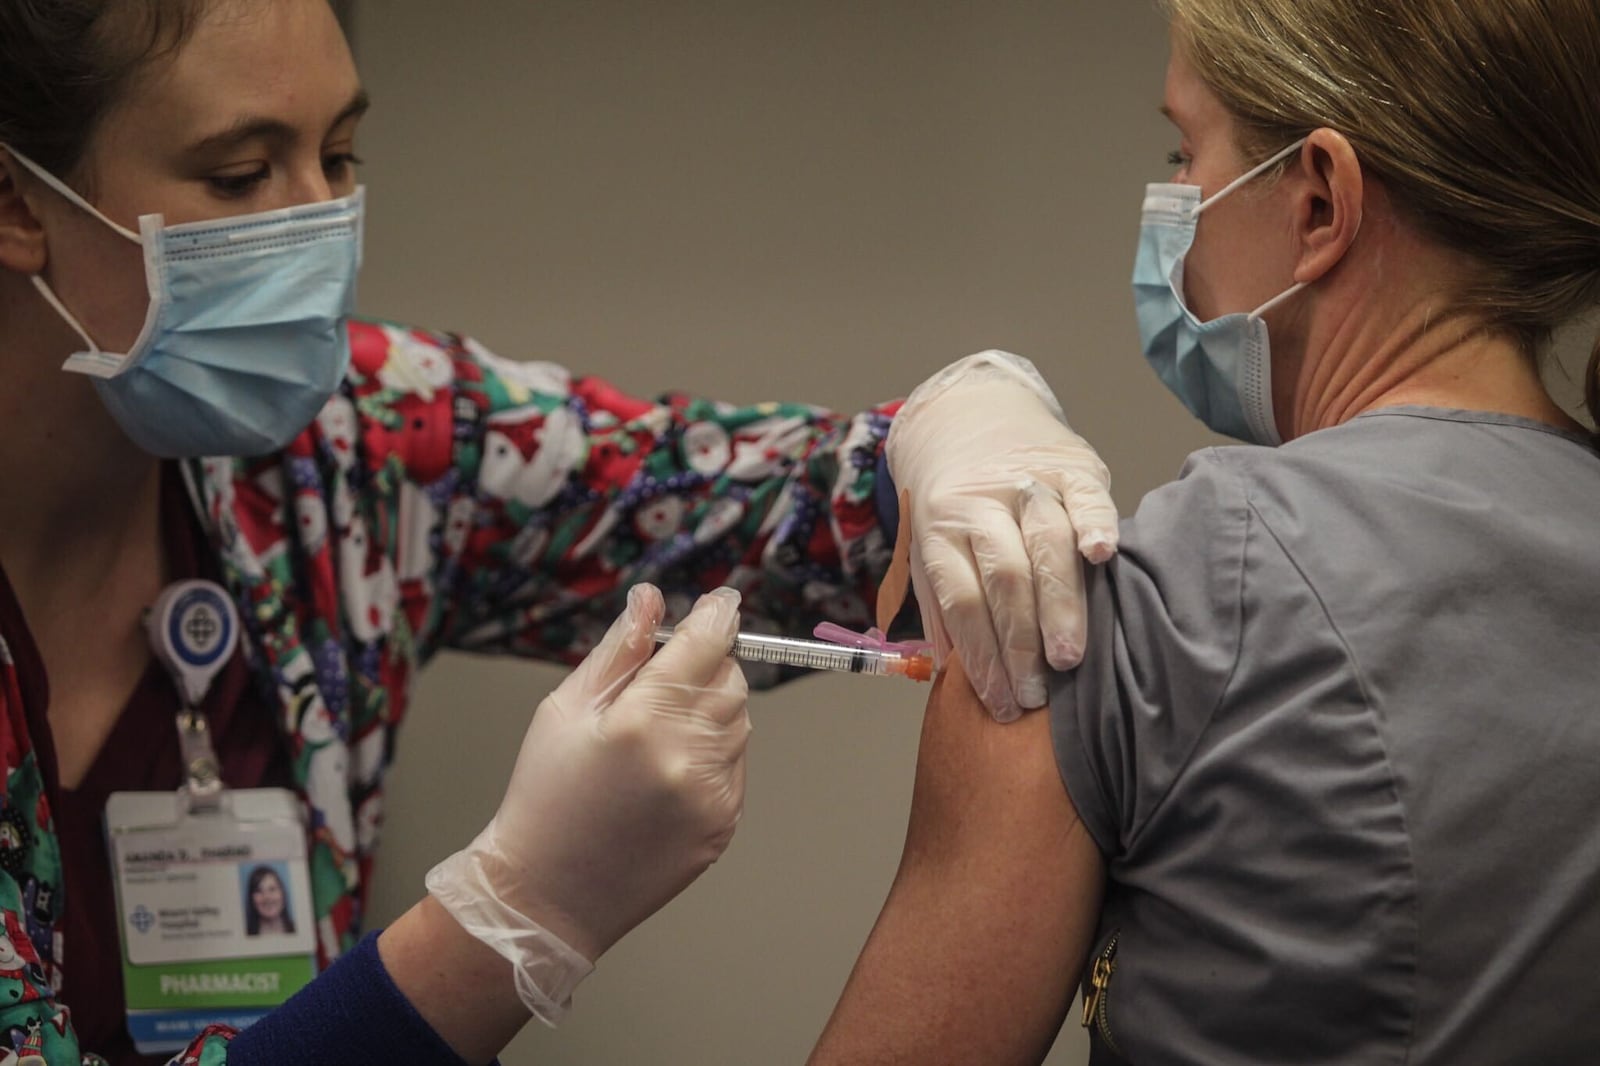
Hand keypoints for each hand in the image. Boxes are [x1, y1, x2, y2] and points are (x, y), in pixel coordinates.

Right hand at [426, 584, 749, 1022]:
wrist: (547, 894)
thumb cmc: (545, 796)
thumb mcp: (564, 709)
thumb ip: (619, 649)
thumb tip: (651, 600)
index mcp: (641, 720)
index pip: (705, 645)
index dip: (716, 616)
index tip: (721, 603)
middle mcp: (686, 757)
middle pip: (731, 679)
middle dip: (709, 665)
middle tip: (667, 677)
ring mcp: (710, 795)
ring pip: (739, 721)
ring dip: (711, 711)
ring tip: (656, 734)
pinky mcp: (723, 825)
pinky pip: (735, 765)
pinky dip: (712, 754)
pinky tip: (665, 772)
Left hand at [887, 350, 1117, 721]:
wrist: (971, 417)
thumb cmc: (956, 506)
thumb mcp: (932, 547)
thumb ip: (943, 605)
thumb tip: (953, 677)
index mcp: (939, 530)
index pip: (960, 600)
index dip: (981, 656)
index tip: (1002, 703)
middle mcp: (979, 503)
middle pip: (1004, 578)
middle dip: (1021, 643)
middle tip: (1037, 693)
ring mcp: (1025, 481)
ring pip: (1044, 543)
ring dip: (1059, 605)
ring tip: (1069, 658)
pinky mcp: (1069, 464)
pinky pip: (1083, 495)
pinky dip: (1094, 522)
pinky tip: (1102, 555)